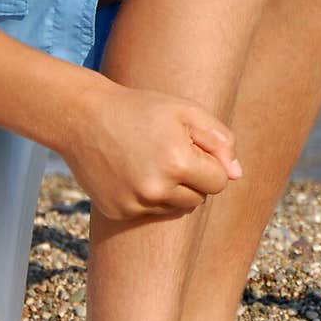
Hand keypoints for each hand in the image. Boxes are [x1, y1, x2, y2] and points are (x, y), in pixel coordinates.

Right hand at [66, 79, 241, 221]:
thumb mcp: (186, 111)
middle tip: (168, 150)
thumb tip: (237, 175)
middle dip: (193, 178)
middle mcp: (156, 189)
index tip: (190, 145)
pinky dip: (149, 196)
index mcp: (178, 162)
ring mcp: (135, 203)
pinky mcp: (119, 212)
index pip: (219, 182)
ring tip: (151, 160)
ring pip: (177, 208)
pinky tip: (133, 172)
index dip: (210, 163)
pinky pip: (151, 212)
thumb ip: (220, 140)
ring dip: (173, 189)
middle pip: (200, 198)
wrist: (83, 117)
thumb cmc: (141, 109)